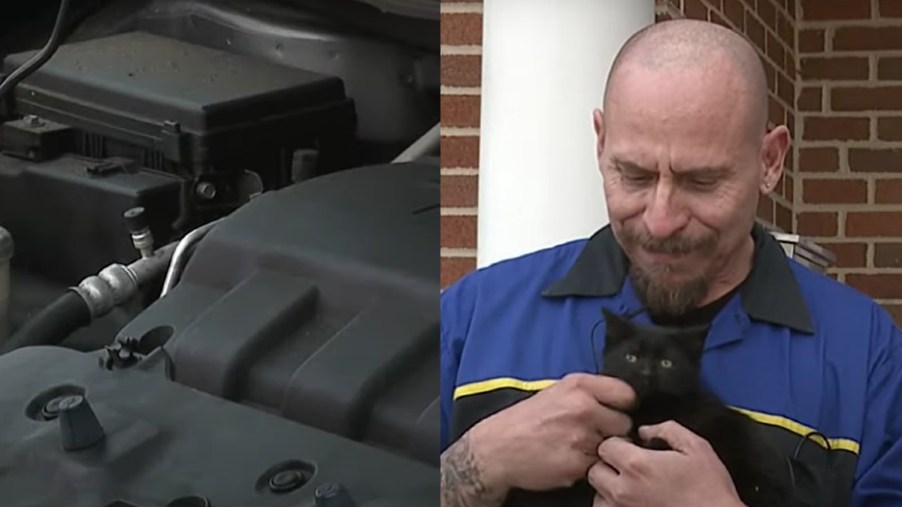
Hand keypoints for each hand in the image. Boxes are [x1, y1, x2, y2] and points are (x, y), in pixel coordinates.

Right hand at [467, 373, 635, 491]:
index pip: (626, 393)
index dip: (623, 405)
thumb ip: (586, 392)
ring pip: (613, 447)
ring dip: (601, 449)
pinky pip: (598, 465)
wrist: (497, 448)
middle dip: (613, 430)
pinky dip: (588, 465)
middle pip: (624, 422)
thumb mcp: (554, 392)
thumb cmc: (525, 419)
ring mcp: (582, 437)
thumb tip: (616, 399)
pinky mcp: (578, 463)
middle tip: (594, 433)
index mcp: (578, 386)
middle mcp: (583, 408)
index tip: (615, 412)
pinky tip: (570, 459)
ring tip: (578, 447)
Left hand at [587, 421, 744, 506]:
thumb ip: (666, 430)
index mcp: (637, 465)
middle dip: (608, 465)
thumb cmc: (710, 488)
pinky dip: (613, 506)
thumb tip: (644, 431)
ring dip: (608, 488)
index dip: (618, 443)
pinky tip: (631, 501)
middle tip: (628, 466)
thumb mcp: (695, 447)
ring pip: (598, 495)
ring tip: (630, 487)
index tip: (631, 447)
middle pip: (595, 470)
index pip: (605, 445)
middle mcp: (623, 490)